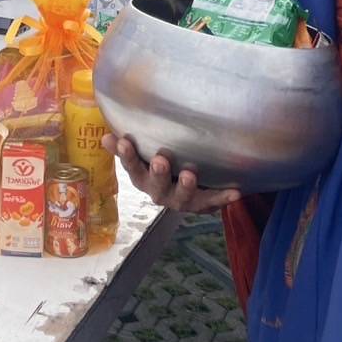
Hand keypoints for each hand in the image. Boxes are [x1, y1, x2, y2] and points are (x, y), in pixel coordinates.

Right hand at [103, 135, 240, 213]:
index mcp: (143, 179)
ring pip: (182, 198)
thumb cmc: (160, 167)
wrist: (186, 193)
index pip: (132, 168)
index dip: (127, 156)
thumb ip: (127, 148)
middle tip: (160, 160)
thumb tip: (105, 136)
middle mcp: (160, 192)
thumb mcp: (142, 157)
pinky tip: (236, 192)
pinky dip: (223, 198)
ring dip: (186, 187)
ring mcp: (181, 200)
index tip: (124, 141)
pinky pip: (213, 202)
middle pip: (156, 186)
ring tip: (190, 174)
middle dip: (158, 174)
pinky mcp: (202, 205)